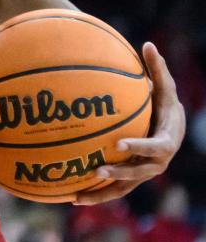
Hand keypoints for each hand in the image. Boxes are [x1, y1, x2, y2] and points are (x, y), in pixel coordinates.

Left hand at [75, 42, 185, 205]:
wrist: (171, 129)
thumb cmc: (165, 105)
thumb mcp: (164, 88)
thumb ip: (157, 69)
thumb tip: (148, 44)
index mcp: (166, 142)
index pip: (154, 148)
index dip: (138, 148)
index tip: (119, 144)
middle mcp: (156, 162)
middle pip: (138, 173)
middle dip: (118, 174)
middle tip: (96, 170)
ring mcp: (143, 173)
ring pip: (123, 188)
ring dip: (100, 194)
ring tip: (75, 197)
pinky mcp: (131, 179)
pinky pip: (113, 189)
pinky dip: (94, 193)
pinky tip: (69, 196)